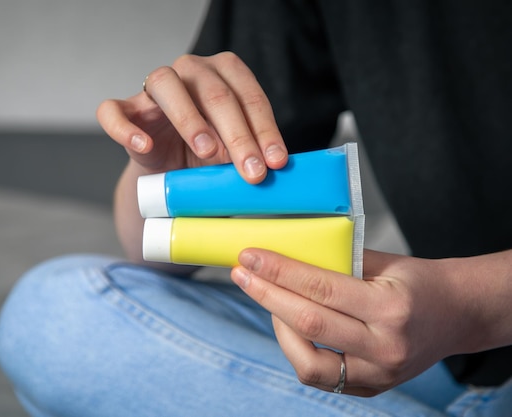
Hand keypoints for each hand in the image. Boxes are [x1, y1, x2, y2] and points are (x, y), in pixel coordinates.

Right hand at [96, 52, 287, 182]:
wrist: (168, 172)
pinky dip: (125, 128)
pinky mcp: (125, 109)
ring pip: (166, 86)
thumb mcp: (233, 153)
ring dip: (190, 119)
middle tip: (251, 170)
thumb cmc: (206, 156)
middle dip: (238, 134)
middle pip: (215, 92)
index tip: (276, 162)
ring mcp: (153, 89)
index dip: (265, 129)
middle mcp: (190, 71)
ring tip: (208, 152)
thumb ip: (249, 154)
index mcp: (224, 73)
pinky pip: (114, 111)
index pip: (249, 95)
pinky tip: (143, 146)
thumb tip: (271, 169)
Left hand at [230, 249, 473, 396]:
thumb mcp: (383, 263)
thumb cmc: (419, 283)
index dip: (278, 271)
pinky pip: (320, 375)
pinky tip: (290, 325)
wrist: (457, 315)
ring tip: (270, 301)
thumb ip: (338, 261)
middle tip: (241, 274)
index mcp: (391, 308)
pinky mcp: (371, 387)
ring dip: (278, 328)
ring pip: (307, 363)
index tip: (250, 256)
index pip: (320, 288)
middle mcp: (385, 347)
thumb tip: (286, 252)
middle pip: (308, 324)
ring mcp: (378, 374)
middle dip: (266, 295)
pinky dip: (297, 349)